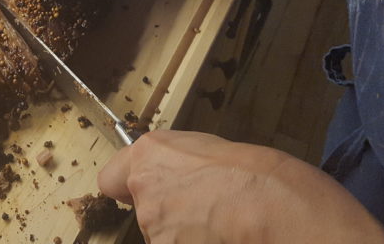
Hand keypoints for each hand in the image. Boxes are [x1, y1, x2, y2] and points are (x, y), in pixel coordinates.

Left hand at [97, 130, 383, 243]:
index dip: (129, 187)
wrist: (271, 204)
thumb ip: (177, 162)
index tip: (147, 190)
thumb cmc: (255, 171)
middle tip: (204, 207)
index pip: (111, 179)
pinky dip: (194, 242)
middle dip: (167, 211)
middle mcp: (143, 187)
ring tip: (220, 222)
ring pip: (161, 234)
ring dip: (183, 231)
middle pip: (143, 209)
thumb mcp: (208, 148)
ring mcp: (153, 225)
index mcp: (150, 152)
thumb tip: (175, 176)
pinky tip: (221, 234)